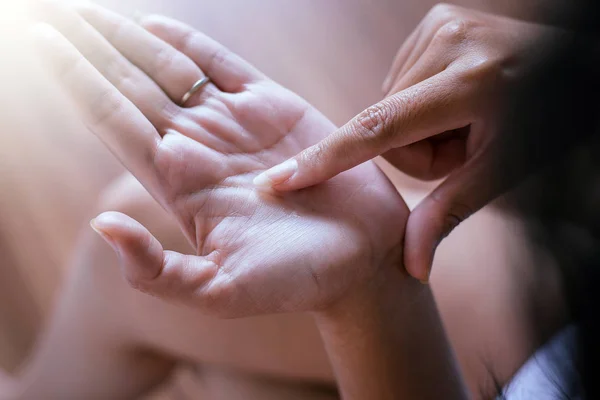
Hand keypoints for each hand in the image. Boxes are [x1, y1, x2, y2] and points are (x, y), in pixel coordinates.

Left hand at [32, 3, 407, 316]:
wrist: (361, 259)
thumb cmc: (297, 281)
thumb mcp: (220, 292)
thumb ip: (157, 271)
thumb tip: (101, 227)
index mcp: (179, 182)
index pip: (111, 118)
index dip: (73, 77)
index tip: (36, 40)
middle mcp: (199, 145)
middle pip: (129, 83)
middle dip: (88, 45)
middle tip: (48, 10)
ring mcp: (234, 122)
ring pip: (167, 67)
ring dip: (126, 36)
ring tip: (84, 8)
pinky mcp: (274, 106)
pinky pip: (221, 64)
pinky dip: (187, 41)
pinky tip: (152, 25)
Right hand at [253, 4, 561, 280]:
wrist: (569, 63)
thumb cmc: (546, 119)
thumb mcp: (506, 169)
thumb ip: (450, 211)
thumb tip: (412, 268)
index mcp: (471, 84)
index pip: (379, 129)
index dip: (328, 159)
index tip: (283, 179)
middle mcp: (449, 43)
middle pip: (385, 125)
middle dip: (417, 149)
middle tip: (464, 143)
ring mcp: (441, 24)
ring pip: (390, 103)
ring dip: (418, 123)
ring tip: (466, 117)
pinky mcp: (435, 19)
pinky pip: (401, 78)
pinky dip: (422, 98)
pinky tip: (457, 95)